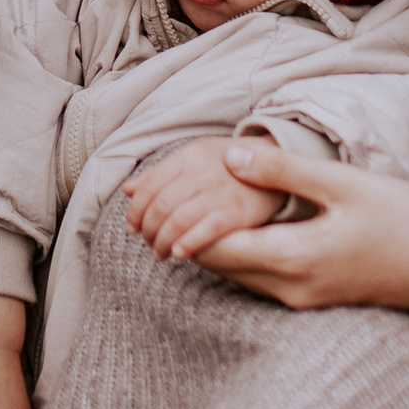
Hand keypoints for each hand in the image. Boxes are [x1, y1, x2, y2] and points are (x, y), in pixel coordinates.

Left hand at [123, 133, 285, 263]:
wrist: (281, 163)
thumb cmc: (231, 165)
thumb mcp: (196, 158)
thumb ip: (161, 173)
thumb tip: (128, 190)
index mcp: (190, 155)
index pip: (150, 184)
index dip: (136, 209)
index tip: (131, 228)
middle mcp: (204, 171)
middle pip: (161, 204)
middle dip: (148, 229)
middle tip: (148, 243)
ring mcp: (222, 191)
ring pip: (179, 219)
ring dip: (164, 240)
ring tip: (161, 253)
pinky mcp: (241, 211)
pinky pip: (208, 229)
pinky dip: (190, 242)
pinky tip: (180, 253)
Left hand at [186, 125, 408, 312]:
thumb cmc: (403, 219)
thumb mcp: (343, 184)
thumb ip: (284, 171)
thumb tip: (230, 156)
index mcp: (294, 258)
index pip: (215, 247)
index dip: (185, 224)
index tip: (167, 195)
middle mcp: (291, 289)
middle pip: (220, 265)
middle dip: (192, 235)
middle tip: (171, 201)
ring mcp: (303, 300)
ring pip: (239, 275)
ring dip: (216, 246)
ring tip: (196, 209)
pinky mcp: (314, 300)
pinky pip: (261, 280)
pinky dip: (241, 255)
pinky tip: (241, 227)